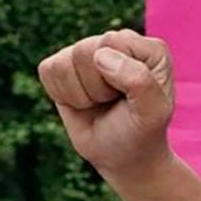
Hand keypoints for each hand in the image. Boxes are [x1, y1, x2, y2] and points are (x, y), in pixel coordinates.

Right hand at [39, 33, 183, 180]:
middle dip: (96, 88)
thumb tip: (101, 55)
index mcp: (148, 50)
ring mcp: (89, 51)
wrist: (121, 158)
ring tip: (99, 103)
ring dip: (80, 94)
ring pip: (64, 63)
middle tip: (112, 103)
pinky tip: (82, 103)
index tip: (131, 99)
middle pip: (84, 51)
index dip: (115, 77)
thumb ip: (139, 81)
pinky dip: (62, 94)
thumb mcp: (152, 113)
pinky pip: (47, 70)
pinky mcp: (64, 65)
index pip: (111, 42)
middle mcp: (118, 43)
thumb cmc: (140, 133)